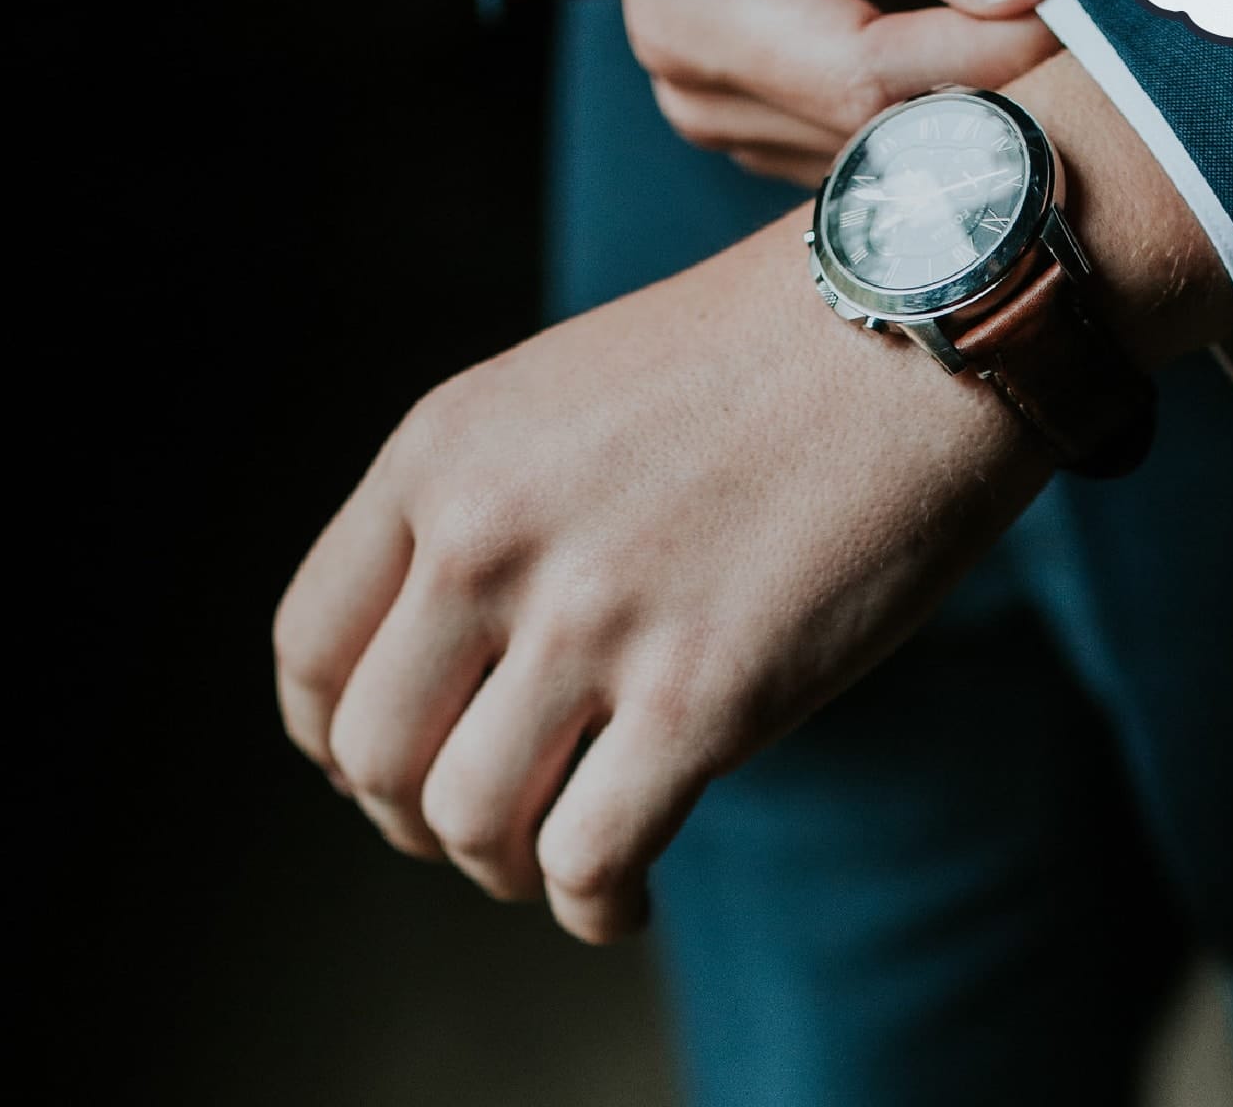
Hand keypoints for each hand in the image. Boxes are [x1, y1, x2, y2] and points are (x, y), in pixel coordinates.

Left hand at [273, 54, 1232, 942]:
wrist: (922, 325)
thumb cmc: (765, 359)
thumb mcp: (568, 391)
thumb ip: (488, 505)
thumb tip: (456, 662)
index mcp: (443, 454)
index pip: (310, 652)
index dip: (338, 741)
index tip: (399, 765)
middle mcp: (490, 536)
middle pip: (375, 759)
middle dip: (421, 821)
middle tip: (492, 826)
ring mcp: (593, 619)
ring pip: (470, 823)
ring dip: (508, 867)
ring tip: (567, 856)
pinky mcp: (704, 695)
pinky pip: (589, 861)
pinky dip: (594, 907)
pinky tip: (628, 898)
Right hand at [582, 0, 1096, 184]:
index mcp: (692, 14)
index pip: (867, 82)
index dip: (989, 51)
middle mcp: (713, 89)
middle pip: (902, 126)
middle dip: (1006, 48)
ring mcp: (764, 115)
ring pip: (929, 134)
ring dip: (1007, 49)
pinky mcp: (816, 112)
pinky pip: (929, 116)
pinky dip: (988, 54)